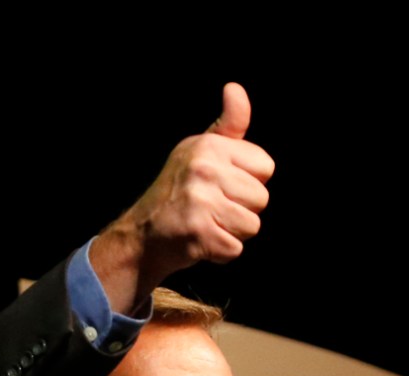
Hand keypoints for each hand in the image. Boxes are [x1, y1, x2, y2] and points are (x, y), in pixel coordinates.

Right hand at [90, 83, 274, 312]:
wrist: (142, 234)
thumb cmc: (179, 191)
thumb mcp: (201, 151)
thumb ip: (228, 126)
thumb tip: (235, 89)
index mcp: (209, 146)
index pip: (266, 167)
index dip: (248, 182)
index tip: (223, 186)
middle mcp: (203, 169)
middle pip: (261, 199)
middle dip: (242, 210)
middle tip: (212, 209)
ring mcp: (200, 201)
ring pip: (251, 226)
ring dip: (232, 233)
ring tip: (207, 224)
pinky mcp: (198, 233)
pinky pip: (235, 249)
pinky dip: (220, 252)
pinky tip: (201, 241)